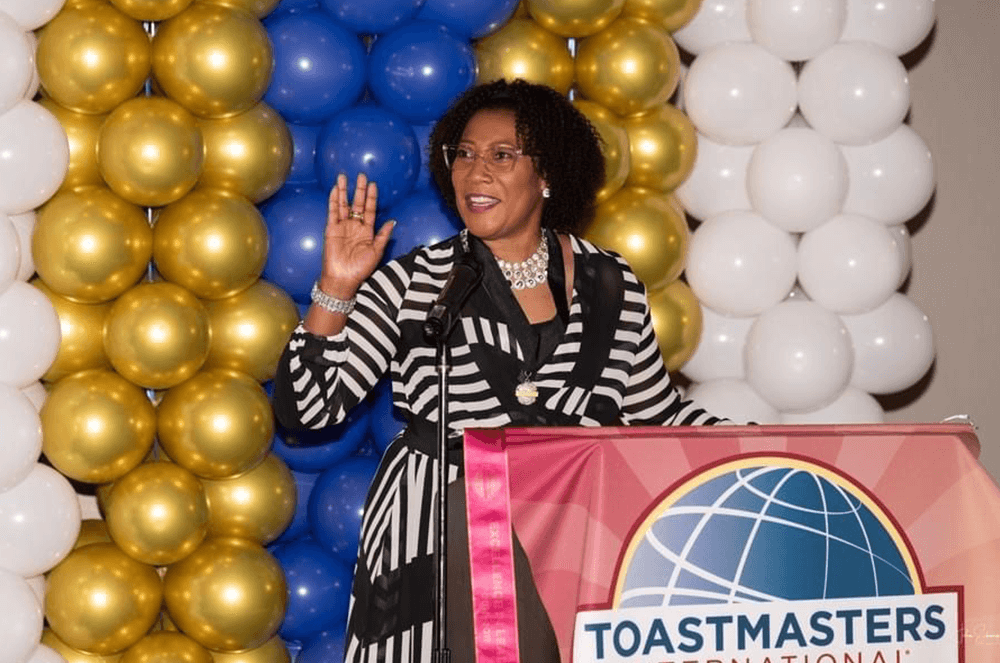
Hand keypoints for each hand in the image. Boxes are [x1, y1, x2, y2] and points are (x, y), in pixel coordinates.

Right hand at [318, 173, 394, 298]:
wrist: (343, 279)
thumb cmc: (361, 269)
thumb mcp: (377, 251)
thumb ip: (384, 235)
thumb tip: (393, 221)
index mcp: (367, 231)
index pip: (369, 210)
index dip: (371, 197)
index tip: (373, 184)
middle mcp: (354, 226)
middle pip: (357, 204)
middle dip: (359, 190)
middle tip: (361, 175)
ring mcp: (342, 227)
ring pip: (343, 205)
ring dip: (344, 191)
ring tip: (343, 177)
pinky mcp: (331, 229)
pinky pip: (332, 212)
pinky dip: (334, 201)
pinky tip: (335, 190)